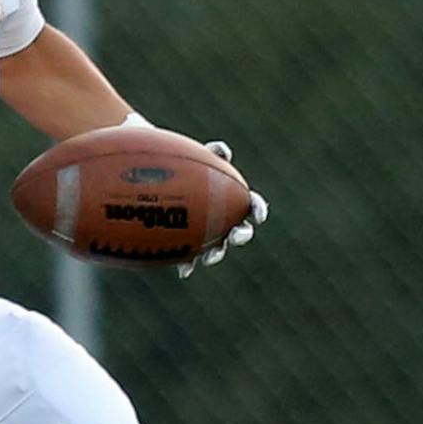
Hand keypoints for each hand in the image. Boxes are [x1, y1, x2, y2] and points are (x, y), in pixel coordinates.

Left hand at [177, 141, 269, 278]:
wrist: (165, 178)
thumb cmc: (187, 164)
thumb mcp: (200, 155)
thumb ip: (213, 153)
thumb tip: (223, 152)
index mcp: (232, 198)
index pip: (252, 204)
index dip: (258, 210)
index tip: (258, 216)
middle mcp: (225, 218)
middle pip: (240, 230)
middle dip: (241, 235)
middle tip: (235, 236)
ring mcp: (208, 232)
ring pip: (219, 247)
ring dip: (217, 254)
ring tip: (210, 259)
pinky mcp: (190, 244)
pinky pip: (191, 257)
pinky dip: (189, 264)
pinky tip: (184, 271)